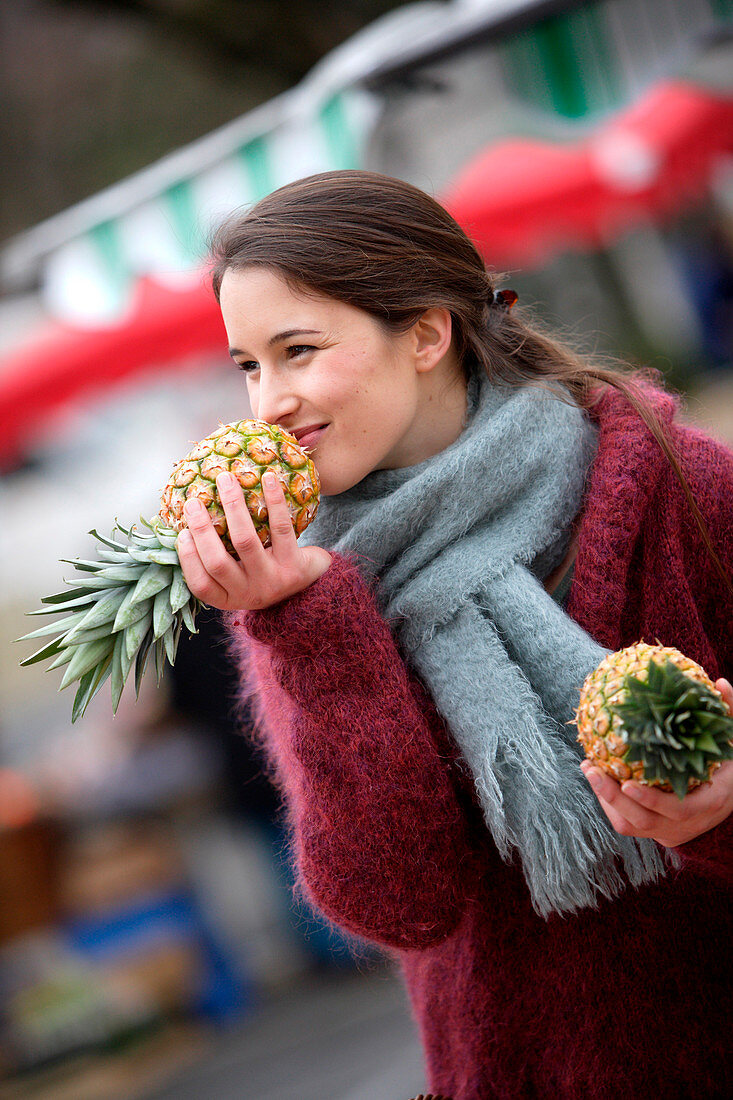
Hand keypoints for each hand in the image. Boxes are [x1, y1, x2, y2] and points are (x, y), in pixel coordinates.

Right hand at [176, 471, 331, 610]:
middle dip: (203, 530)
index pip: (201, 585)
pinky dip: (274, 500)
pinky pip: (280, 528)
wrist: (307, 586)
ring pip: (245, 542)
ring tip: (225, 480)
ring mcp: (272, 581)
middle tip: (193, 502)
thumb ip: (214, 562)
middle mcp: (249, 593)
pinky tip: (267, 478)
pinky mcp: (294, 566)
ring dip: (232, 507)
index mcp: (229, 597)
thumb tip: (183, 524)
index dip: (188, 559)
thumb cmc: (261, 575)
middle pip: (218, 563)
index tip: (181, 533)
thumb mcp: (237, 580)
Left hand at [580, 678, 732, 846]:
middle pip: (643, 821)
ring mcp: (669, 831)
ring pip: (630, 824)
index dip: (652, 801)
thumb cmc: (726, 766)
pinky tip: (597, 777)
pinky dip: (609, 803)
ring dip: (605, 799)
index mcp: (707, 804)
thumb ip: (727, 714)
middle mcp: (686, 825)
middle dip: (613, 798)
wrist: (726, 802)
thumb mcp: (729, 743)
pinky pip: (626, 822)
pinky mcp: (655, 832)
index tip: (627, 784)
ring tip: (589, 768)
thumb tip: (721, 682)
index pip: (677, 810)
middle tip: (592, 770)